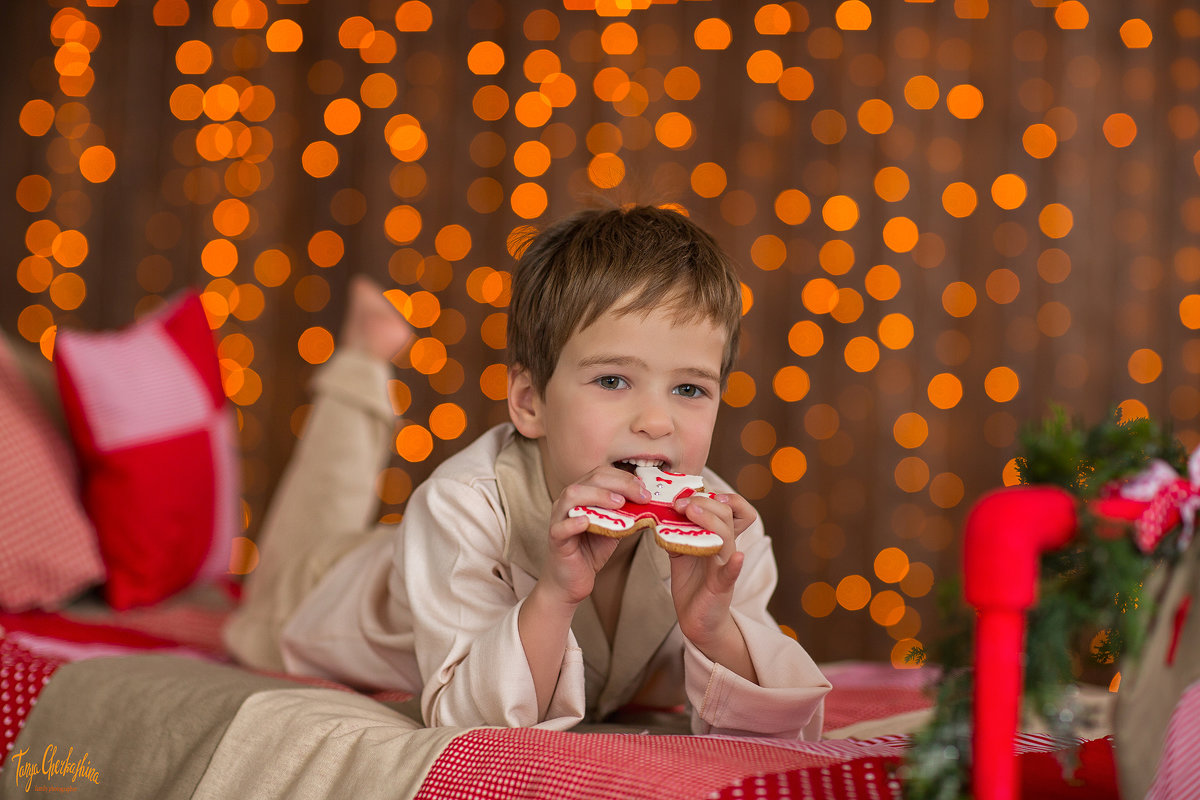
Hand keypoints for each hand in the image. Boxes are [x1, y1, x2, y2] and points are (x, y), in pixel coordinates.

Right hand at [540, 466, 650, 605]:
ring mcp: (559, 518)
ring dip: (598, 496)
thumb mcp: (615, 527)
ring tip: (620, 503)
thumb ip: (627, 513)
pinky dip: (574, 522)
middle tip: (641, 496)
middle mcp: (568, 501)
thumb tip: (650, 502)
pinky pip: (561, 527)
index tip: (646, 491)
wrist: (571, 579)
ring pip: (572, 496)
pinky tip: (587, 522)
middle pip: (591, 480)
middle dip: (620, 484)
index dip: (626, 478)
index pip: (602, 474)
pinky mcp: (555, 539)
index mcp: (582, 494)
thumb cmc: (591, 549)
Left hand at [668, 492, 758, 680]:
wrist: (696, 619)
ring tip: (690, 511)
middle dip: (704, 502)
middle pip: (728, 515)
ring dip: (711, 520)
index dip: (720, 495)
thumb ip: (676, 529)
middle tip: (680, 503)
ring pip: (727, 537)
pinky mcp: (722, 586)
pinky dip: (735, 564)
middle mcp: (726, 547)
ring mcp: (725, 566)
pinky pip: (731, 572)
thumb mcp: (681, 549)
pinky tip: (737, 557)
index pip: (734, 507)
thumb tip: (659, 508)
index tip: (693, 493)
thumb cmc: (691, 581)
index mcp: (719, 536)